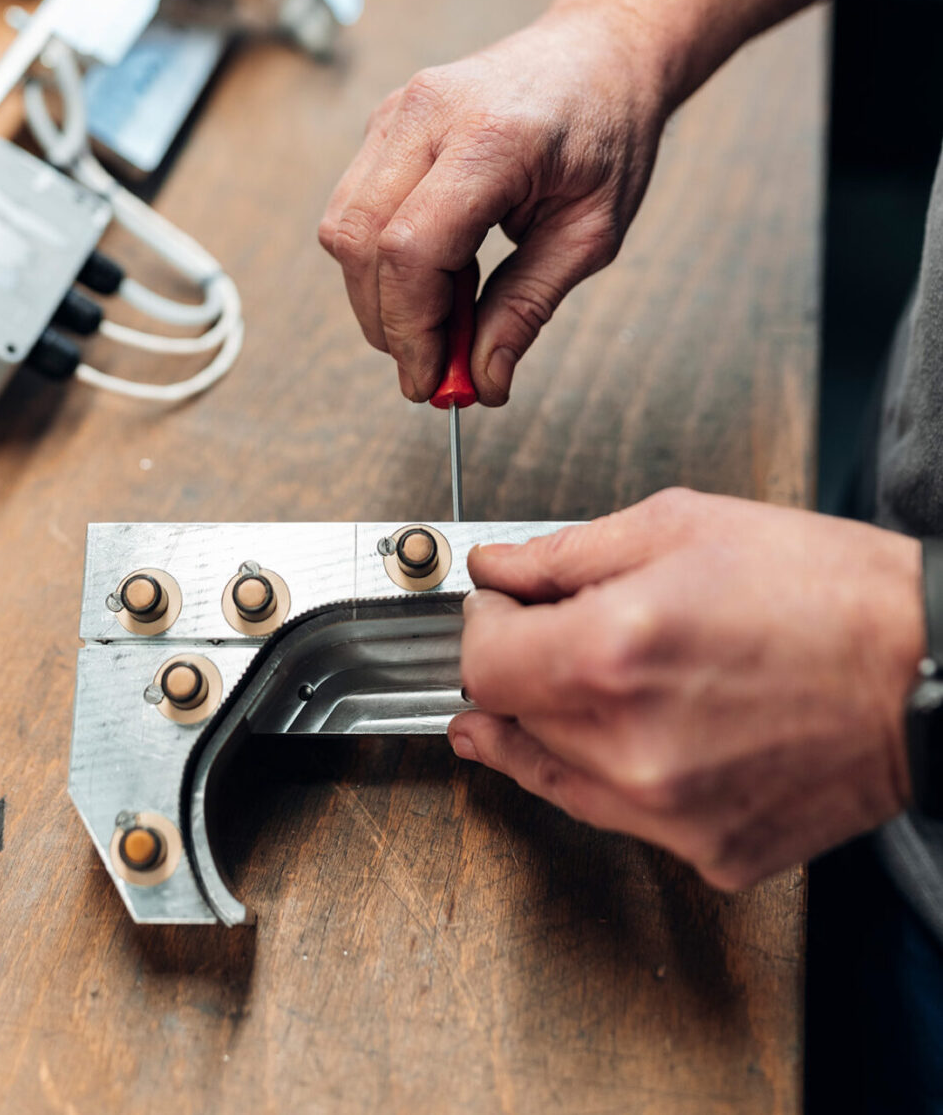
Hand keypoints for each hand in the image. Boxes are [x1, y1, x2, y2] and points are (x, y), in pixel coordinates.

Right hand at [319, 4, 668, 404]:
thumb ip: (529, 306)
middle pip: (359, 240)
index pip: (411, 248)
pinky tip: (439, 273)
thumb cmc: (608, 133)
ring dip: (378, 293)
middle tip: (433, 367)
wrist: (602, 52)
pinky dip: (381, 258)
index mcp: (492, 138)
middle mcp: (428, 114)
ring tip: (447, 314)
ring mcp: (398, 110)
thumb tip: (483, 379)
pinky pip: (355, 205)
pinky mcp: (385, 120)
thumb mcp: (592, 233)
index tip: (432, 380)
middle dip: (386, 321)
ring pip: (343, 226)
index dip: (411, 328)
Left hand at [448, 488, 924, 888]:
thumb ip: (567, 554)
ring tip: (575, 684)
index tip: (499, 607)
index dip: (481, 625)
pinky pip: (624, 816)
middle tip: (533, 634)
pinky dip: (616, 773)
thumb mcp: (681, 526)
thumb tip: (500, 569)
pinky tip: (638, 730)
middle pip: (510, 721)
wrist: (926, 669)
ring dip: (549, 725)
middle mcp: (631, 747)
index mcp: (613, 653)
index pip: (482, 663)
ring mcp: (670, 812)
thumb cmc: (825, 590)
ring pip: (554, 778)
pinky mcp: (710, 853)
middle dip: (511, 669)